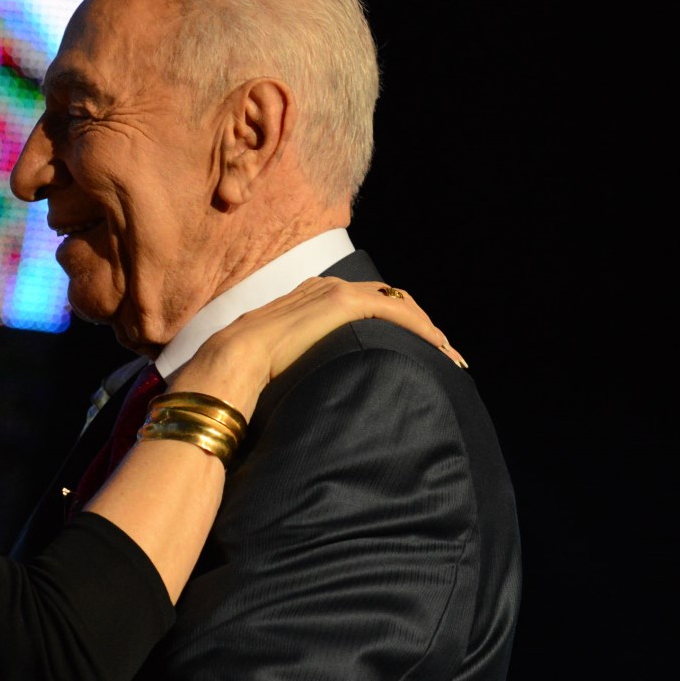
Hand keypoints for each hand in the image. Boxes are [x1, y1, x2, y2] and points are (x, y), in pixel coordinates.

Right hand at [175, 279, 465, 417]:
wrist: (231, 360)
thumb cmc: (243, 371)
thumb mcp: (275, 363)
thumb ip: (293, 364)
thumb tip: (298, 393)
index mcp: (307, 298)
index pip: (362, 302)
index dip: (391, 321)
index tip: (410, 348)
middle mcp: (324, 287)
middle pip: (387, 298)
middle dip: (418, 323)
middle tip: (441, 351)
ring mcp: (335, 292)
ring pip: (398, 303)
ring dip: (426, 328)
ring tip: (448, 354)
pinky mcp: (343, 304)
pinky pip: (396, 312)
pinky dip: (422, 329)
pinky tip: (439, 348)